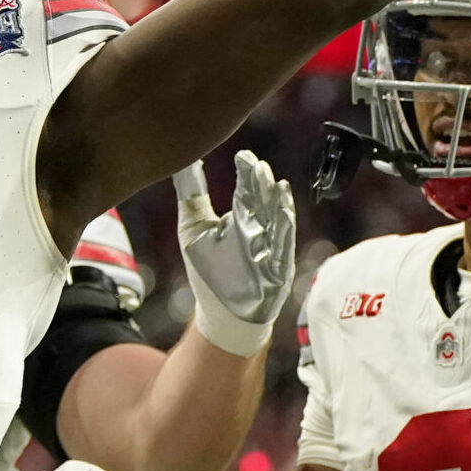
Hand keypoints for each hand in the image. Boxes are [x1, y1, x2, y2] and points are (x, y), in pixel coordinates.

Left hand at [176, 149, 295, 355]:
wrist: (222, 315)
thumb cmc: (209, 271)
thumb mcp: (194, 228)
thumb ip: (192, 194)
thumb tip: (185, 159)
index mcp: (241, 218)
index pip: (246, 190)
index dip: (247, 174)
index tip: (243, 156)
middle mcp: (259, 230)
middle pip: (263, 202)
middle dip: (261, 184)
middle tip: (256, 165)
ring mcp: (271, 250)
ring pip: (278, 221)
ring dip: (277, 203)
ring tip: (274, 183)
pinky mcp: (277, 271)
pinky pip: (283, 248)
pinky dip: (285, 230)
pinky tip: (285, 213)